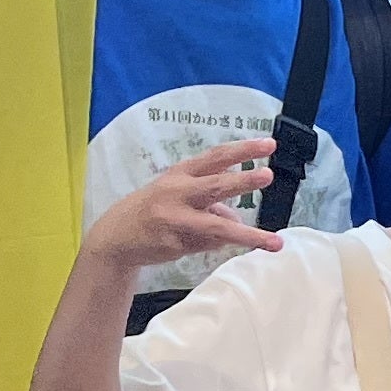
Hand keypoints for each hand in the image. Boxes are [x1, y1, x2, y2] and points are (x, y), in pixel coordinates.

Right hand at [81, 137, 276, 272]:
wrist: (116, 237)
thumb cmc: (155, 210)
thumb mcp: (180, 196)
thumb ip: (212, 202)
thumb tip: (237, 221)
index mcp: (181, 173)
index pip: (216, 157)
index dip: (242, 149)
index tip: (269, 145)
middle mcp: (177, 192)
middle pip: (215, 185)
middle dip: (243, 180)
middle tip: (268, 175)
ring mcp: (174, 218)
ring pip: (217, 226)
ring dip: (248, 235)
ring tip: (274, 241)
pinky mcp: (172, 242)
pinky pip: (205, 245)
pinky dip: (214, 245)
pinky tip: (207, 242)